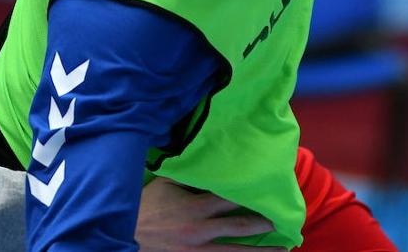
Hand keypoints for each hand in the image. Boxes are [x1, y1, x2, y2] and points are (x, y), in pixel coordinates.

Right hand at [135, 177, 282, 251]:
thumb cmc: (144, 206)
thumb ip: (188, 177)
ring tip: (283, 250)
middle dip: (263, 224)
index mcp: (195, 207)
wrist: (124, 235)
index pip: (230, 199)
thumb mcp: (166, 185)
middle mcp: (200, 229)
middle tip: (282, 222)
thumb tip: (209, 164)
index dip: (251, 195)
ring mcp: (197, 250)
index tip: (268, 191)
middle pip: (240, 227)